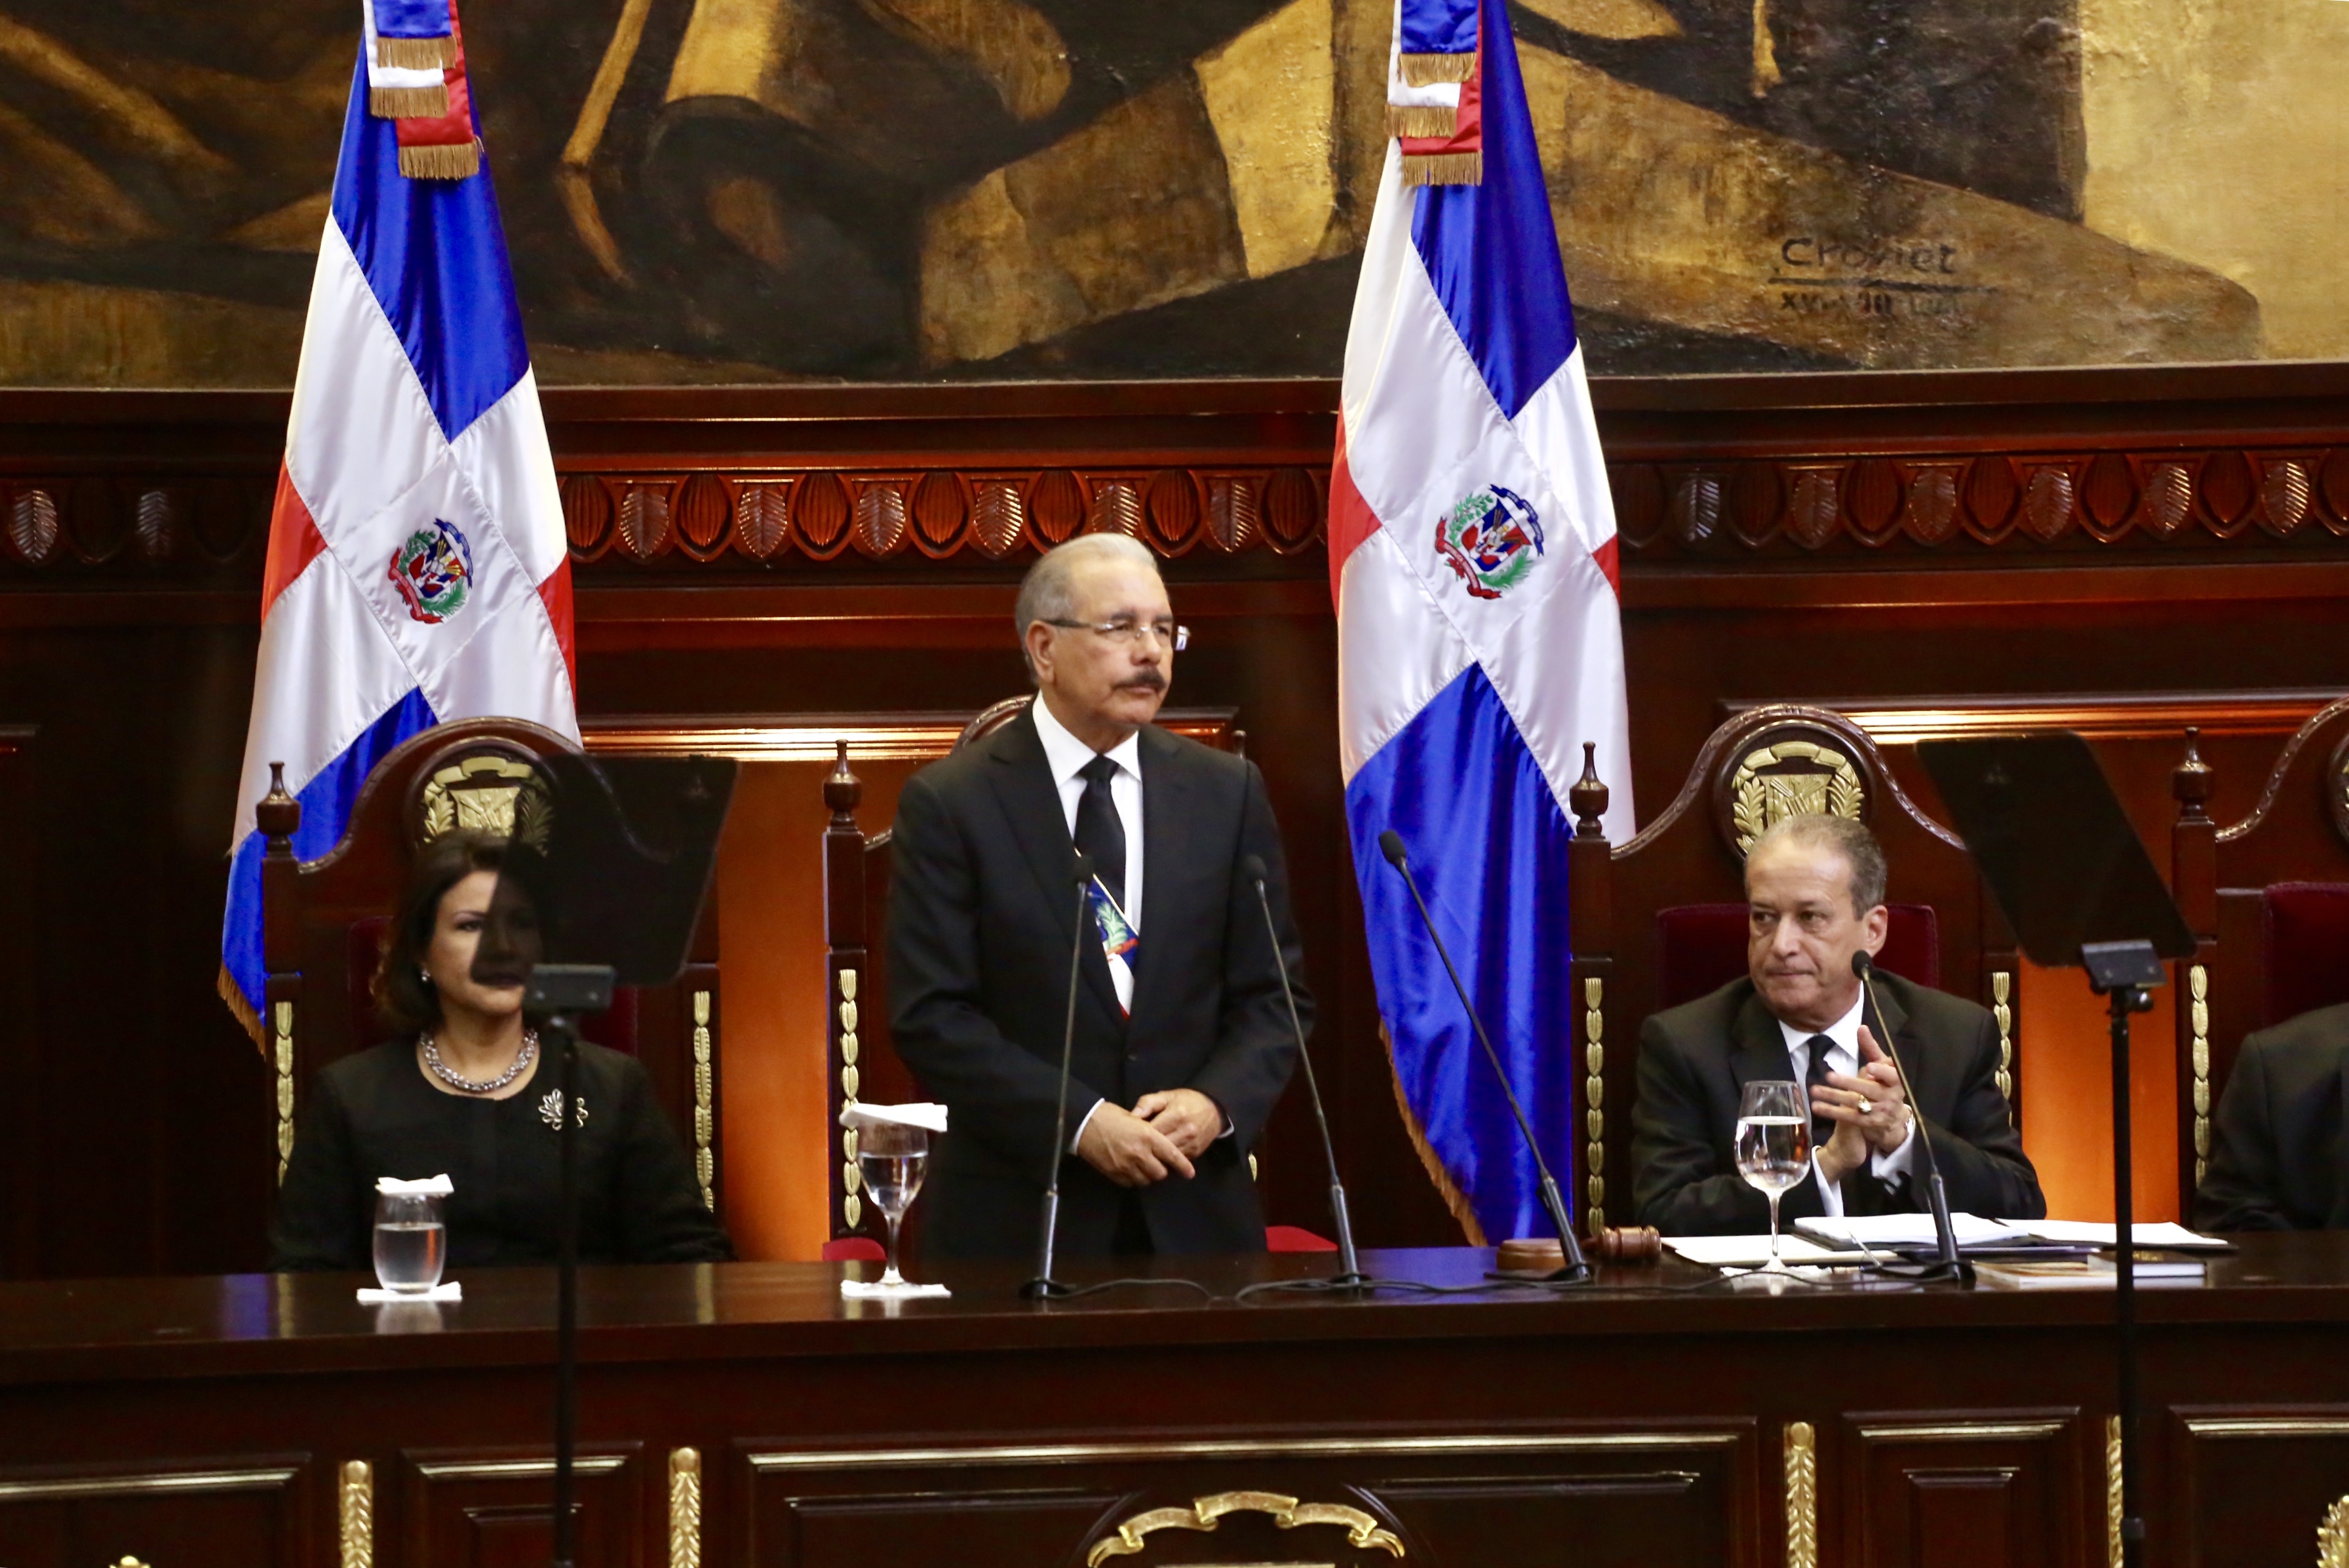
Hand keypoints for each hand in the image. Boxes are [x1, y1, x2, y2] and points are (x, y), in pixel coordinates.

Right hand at [1076, 1102, 1195, 1186]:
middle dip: (1161, 1169)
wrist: (1084, 1123)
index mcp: (1148, 1136)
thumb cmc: (1110, 1115)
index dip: (1183, 1166)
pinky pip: (1131, 1183)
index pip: (1172, 1155)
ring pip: (1146, 1180)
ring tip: (1142, 1165)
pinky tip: (1130, 1169)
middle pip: (1160, 1173)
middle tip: (1157, 1162)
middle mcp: (1140, 1153)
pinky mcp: (1114, 1173)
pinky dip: (1133, 1178)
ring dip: (1147, 1175)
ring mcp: (1126, 1165)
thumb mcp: (1135, 1118)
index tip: (1190, 1173)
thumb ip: (1150, 1133)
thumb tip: (1160, 1144)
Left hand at [1131, 1088, 1225, 1158]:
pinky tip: (1157, 1159)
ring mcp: (1192, 1144)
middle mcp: (1185, 1132)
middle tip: (1132, 1150)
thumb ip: (1148, 1103)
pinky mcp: (1195, 1153)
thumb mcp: (1166, 1096)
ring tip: (1143, 1156)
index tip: (1129, 1137)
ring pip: (1167, 1159)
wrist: (1214, 1109)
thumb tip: (1132, 1116)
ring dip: (1155, 1158)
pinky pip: (1177, 1163)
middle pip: (1159, 1148)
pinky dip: (1166, 1162)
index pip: (1152, 1132)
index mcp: (1176, 1115)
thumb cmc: (1186, 1101)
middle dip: (1145, 1149)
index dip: (1138, 1136)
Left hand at [1811, 1025, 1911, 1182]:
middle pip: (1868, 1089)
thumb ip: (1871, 1048)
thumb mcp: (1882, 1067)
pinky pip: (1850, 1117)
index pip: (1892, 1076)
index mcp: (1896, 1081)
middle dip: (1849, 1083)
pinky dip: (1833, 1112)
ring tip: (1815, 1090)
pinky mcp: (1870, 1124)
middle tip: (1830, 1076)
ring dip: (1834, 1097)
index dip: (1882, 1072)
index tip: (1870, 1067)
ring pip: (1856, 1103)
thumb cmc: (1885, 1085)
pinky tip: (1817, 1107)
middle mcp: (1892, 1097)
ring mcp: (1881, 1112)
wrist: (1893, 1120)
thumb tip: (1861, 1027)